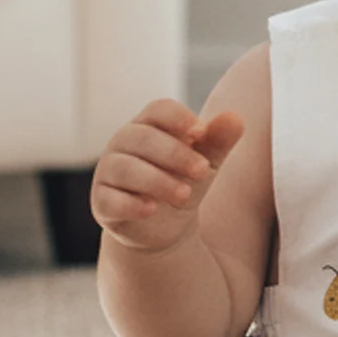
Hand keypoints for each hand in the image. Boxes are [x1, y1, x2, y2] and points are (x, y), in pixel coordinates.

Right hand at [91, 99, 244, 251]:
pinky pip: (110, 199)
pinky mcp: (102, 203)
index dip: (178, 118)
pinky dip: (130, 204)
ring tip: (185, 194)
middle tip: (203, 170)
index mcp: (149, 126)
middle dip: (175, 153)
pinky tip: (151, 209)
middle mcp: (123, 144)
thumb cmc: (183, 181)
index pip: (158, 110)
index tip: (201, 132)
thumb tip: (235, 118)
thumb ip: (218, 141)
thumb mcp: (205, 162)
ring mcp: (108, 172)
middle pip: (142, 138)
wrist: (165, 226)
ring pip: (126, 168)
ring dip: (157, 180)